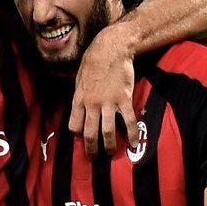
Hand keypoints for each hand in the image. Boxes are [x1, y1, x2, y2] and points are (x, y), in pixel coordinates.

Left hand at [69, 26, 136, 158]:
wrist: (111, 47)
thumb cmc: (93, 62)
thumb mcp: (79, 80)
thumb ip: (79, 97)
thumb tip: (78, 111)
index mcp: (79, 99)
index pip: (74, 126)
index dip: (77, 135)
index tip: (82, 138)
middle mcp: (92, 104)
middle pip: (89, 134)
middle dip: (91, 150)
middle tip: (94, 158)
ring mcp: (108, 102)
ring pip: (107, 132)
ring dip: (109, 146)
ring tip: (110, 153)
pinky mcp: (124, 99)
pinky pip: (128, 121)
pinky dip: (131, 134)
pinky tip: (133, 144)